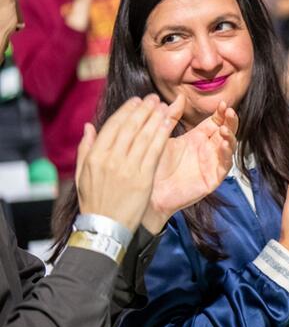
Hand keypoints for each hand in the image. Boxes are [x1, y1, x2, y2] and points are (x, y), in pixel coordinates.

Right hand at [75, 95, 177, 232]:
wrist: (105, 228)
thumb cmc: (94, 201)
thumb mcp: (82, 175)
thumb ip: (85, 148)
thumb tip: (88, 126)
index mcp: (95, 157)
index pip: (113, 126)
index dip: (126, 111)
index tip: (136, 101)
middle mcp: (111, 159)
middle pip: (130, 127)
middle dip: (143, 109)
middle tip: (153, 98)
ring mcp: (128, 168)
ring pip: (144, 136)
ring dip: (155, 118)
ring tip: (163, 106)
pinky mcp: (144, 178)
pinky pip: (155, 151)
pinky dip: (162, 134)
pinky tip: (169, 123)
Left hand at [146, 98, 238, 232]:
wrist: (147, 192)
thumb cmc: (153, 166)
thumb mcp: (162, 136)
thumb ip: (172, 117)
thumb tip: (179, 97)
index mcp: (196, 139)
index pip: (215, 122)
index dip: (221, 113)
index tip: (223, 104)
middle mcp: (207, 150)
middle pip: (226, 132)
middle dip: (230, 122)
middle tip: (229, 112)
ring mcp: (211, 164)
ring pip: (229, 147)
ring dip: (231, 136)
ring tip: (225, 129)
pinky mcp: (212, 179)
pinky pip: (225, 165)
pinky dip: (227, 154)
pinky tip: (225, 145)